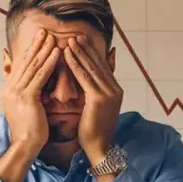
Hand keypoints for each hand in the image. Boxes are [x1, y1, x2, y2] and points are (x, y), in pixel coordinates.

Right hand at [0, 28, 58, 158]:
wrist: (25, 145)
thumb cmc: (29, 130)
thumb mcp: (23, 107)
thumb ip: (26, 92)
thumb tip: (31, 83)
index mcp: (8, 89)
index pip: (21, 65)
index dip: (31, 51)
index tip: (39, 39)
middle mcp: (10, 88)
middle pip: (25, 62)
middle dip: (36, 45)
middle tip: (45, 30)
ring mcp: (17, 92)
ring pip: (33, 66)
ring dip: (44, 50)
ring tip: (52, 37)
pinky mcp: (27, 98)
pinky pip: (40, 76)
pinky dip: (49, 63)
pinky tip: (57, 53)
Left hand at [63, 36, 122, 163]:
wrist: (99, 147)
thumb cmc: (94, 129)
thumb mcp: (97, 106)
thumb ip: (96, 89)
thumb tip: (90, 83)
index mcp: (115, 89)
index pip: (102, 65)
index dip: (92, 52)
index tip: (81, 40)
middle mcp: (114, 89)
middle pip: (98, 63)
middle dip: (86, 48)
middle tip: (75, 34)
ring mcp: (108, 93)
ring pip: (91, 68)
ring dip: (80, 52)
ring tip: (70, 40)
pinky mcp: (99, 99)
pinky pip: (85, 78)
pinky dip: (75, 65)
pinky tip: (67, 56)